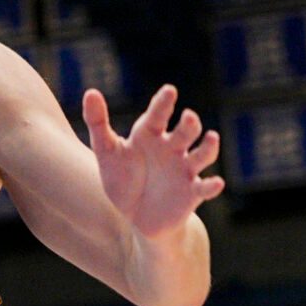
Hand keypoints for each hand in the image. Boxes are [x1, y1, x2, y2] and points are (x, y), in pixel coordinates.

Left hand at [83, 84, 224, 237]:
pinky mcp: (192, 192)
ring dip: (208, 147)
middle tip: (188, 117)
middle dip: (189, 125)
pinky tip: (216, 182)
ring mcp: (184, 169)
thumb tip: (90, 91)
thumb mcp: (106, 151)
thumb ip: (97, 122)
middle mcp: (172, 148)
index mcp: (150, 135)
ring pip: (202, 155)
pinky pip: (204, 187)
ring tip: (212, 137)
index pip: (157, 116)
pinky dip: (212, 185)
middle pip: (185, 132)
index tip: (170, 90)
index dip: (163, 104)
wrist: (135, 215)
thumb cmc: (122, 177)